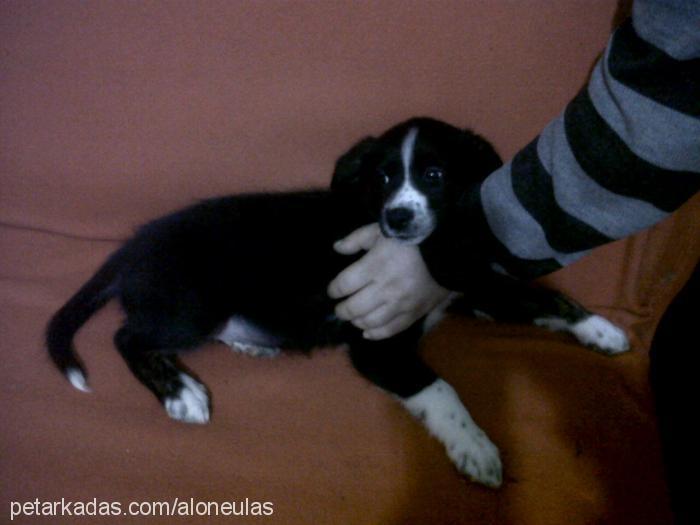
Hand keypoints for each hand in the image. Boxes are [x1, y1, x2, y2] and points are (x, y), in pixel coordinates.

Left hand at [328, 224, 451, 339]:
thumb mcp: (381, 230)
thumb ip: (356, 239)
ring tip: (354, 317)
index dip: (334, 290)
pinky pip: (392, 329)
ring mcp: (401, 304)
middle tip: (340, 307)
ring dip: (357, 322)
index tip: (333, 290)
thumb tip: (337, 248)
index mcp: (374, 266)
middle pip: (354, 308)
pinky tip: (367, 332)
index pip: (344, 285)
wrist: (450, 248)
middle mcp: (385, 288)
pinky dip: (376, 334)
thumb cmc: (412, 237)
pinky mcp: (415, 313)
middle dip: (342, 310)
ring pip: (370, 322)